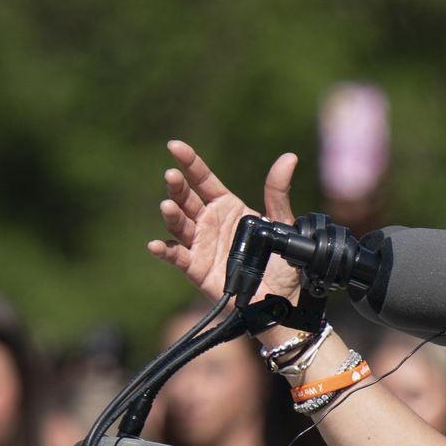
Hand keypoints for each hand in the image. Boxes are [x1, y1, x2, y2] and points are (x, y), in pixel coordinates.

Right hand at [146, 141, 301, 303]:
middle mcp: (209, 223)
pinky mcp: (197, 269)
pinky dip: (165, 252)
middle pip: (187, 199)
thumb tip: (289, 158)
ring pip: (179, 226)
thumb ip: (278, 193)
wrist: (283, 298)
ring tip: (168, 206)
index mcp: (227, 207)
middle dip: (177, 187)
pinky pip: (177, 258)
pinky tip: (156, 245)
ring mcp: (200, 245)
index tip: (176, 147)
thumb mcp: (281, 223)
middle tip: (172, 175)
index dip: (190, 163)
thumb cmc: (281, 261)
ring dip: (172, 215)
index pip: (203, 180)